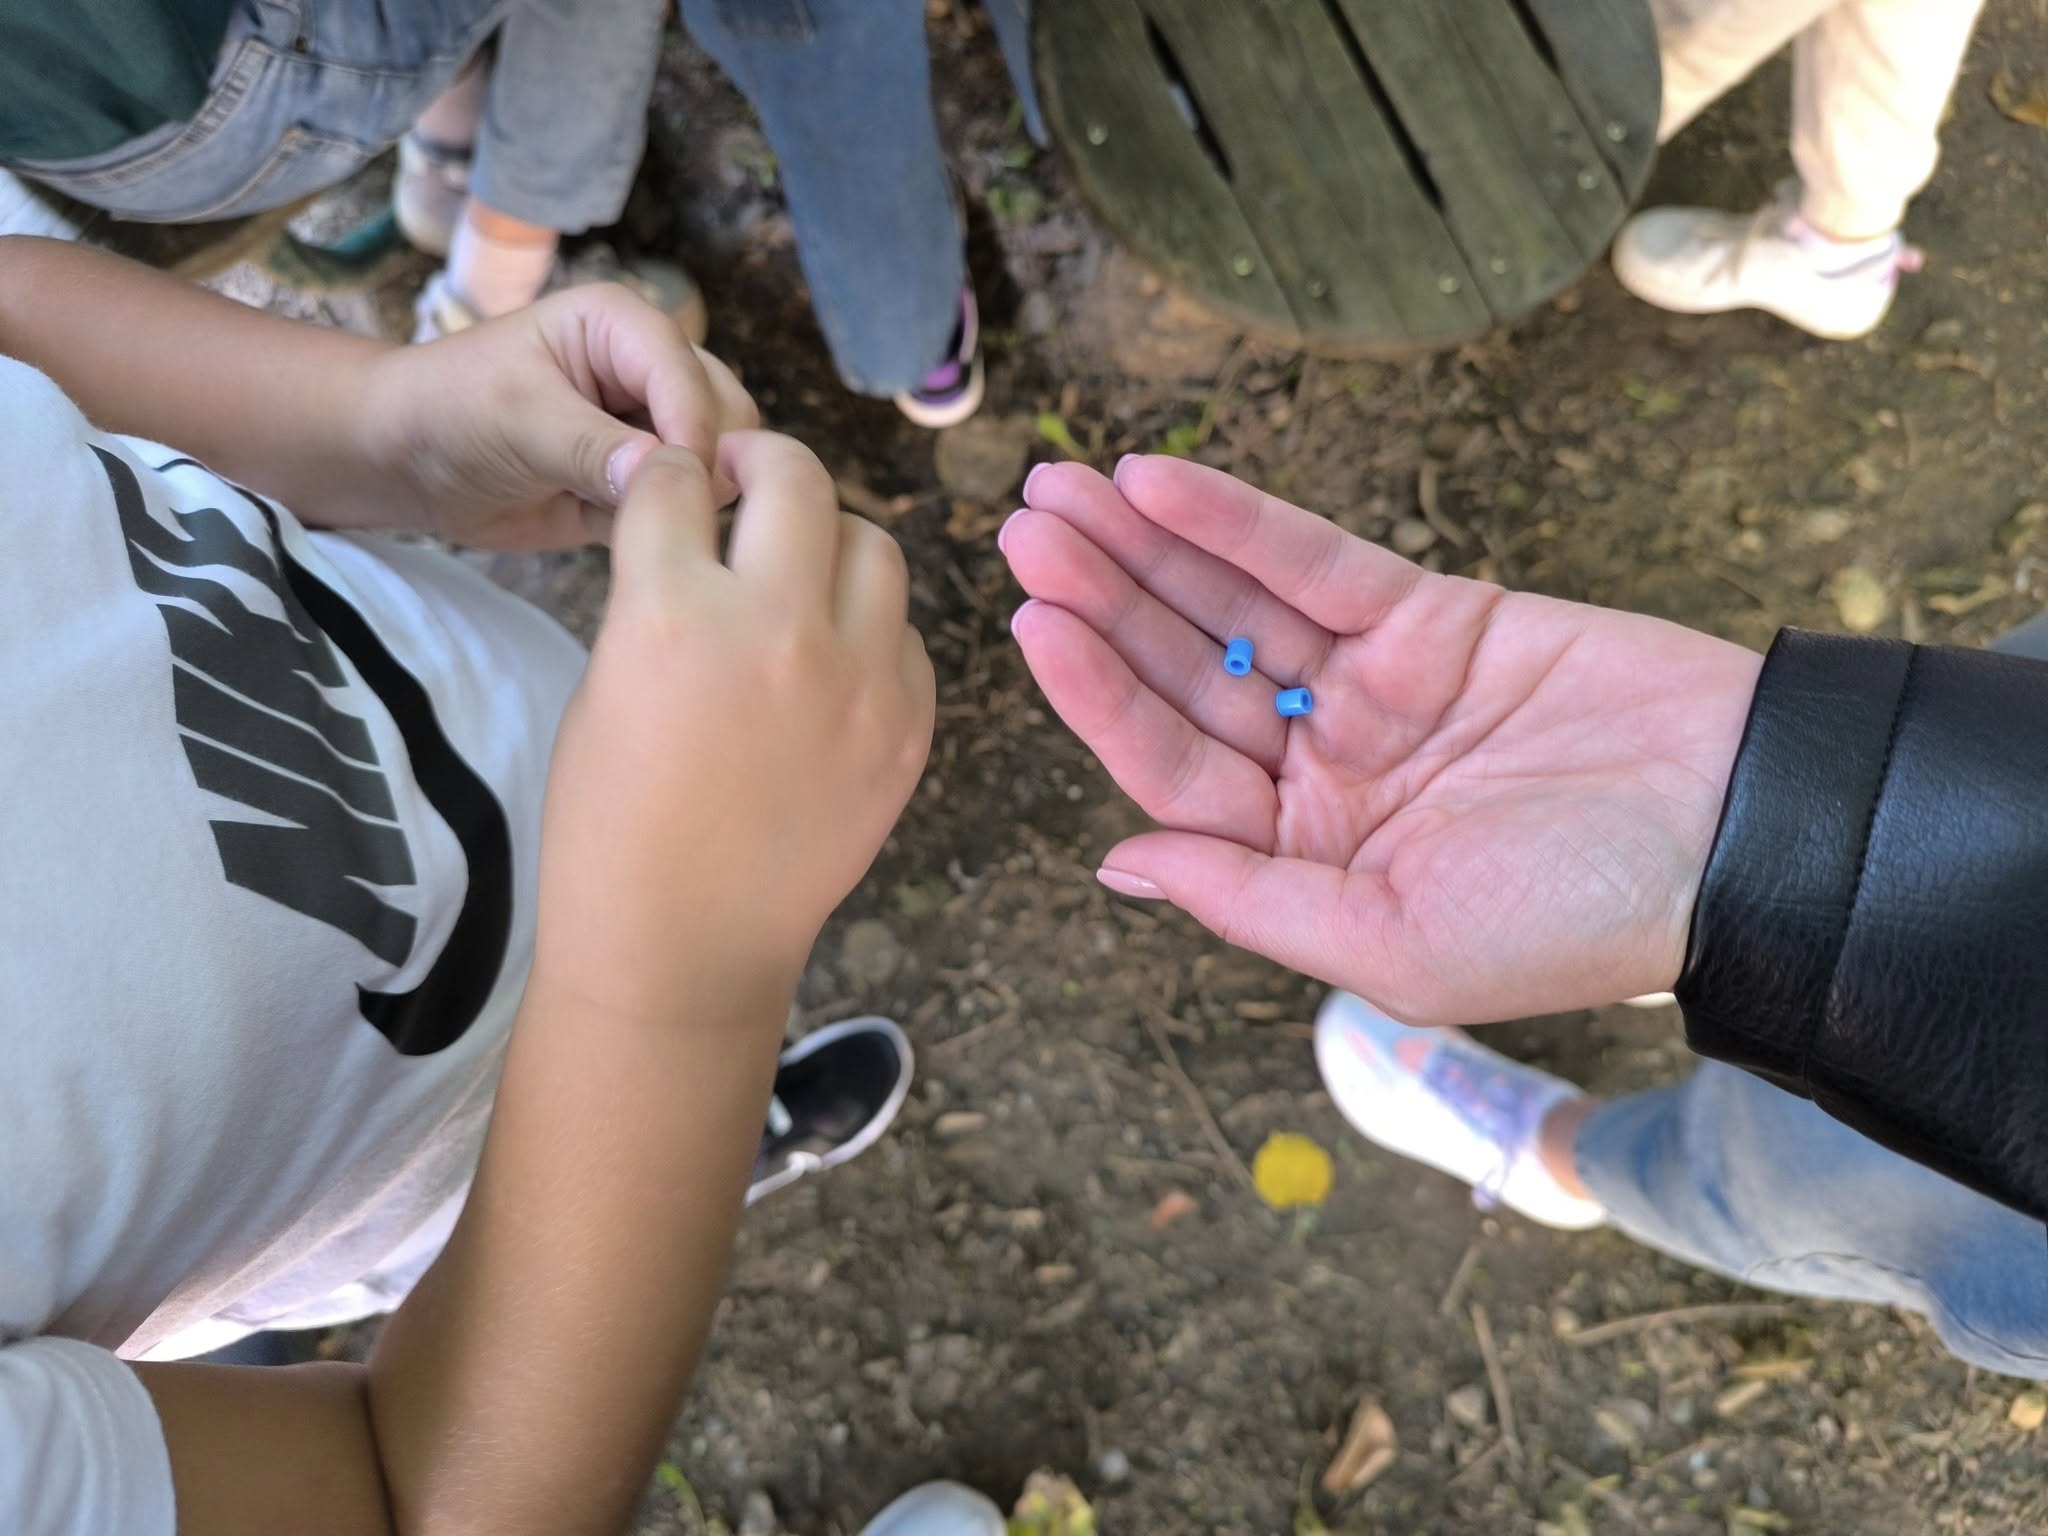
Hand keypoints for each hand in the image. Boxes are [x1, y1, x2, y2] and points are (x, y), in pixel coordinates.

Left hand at [357, 284, 757, 550]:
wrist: (409, 464)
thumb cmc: (450, 411)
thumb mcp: (516, 418)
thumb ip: (592, 446)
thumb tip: (664, 474)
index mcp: (621, 327)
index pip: (690, 374)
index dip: (694, 428)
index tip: (681, 484)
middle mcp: (648, 371)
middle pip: (727, 414)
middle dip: (703, 462)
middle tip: (655, 506)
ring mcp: (651, 427)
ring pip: (718, 464)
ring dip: (686, 496)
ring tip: (625, 516)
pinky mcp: (641, 480)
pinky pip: (684, 507)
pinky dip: (662, 524)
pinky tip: (612, 528)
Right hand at [533, 434, 934, 1020]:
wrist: (684, 941)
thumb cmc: (613, 820)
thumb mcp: (606, 682)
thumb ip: (657, 591)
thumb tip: (701, 523)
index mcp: (673, 616)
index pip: (675, 481)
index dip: (666, 476)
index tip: (674, 488)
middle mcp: (778, 631)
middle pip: (796, 480)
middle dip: (761, 464)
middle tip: (743, 482)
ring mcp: (860, 679)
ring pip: (874, 544)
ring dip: (831, 541)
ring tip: (799, 572)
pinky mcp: (909, 725)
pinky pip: (907, 633)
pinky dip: (872, 628)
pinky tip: (833, 658)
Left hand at [1002, 457, 1763, 1024]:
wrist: (1742, 831)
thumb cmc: (1576, 919)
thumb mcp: (1393, 944)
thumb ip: (1251, 900)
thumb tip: (1116, 868)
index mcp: (1305, 859)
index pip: (1173, 769)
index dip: (1100, 695)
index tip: (1030, 623)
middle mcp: (1326, 771)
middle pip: (1187, 675)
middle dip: (1103, 602)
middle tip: (1023, 530)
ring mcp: (1375, 690)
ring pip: (1236, 606)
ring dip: (1149, 548)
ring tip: (1062, 491)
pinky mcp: (1434, 619)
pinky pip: (1317, 561)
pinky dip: (1240, 522)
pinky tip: (1160, 482)